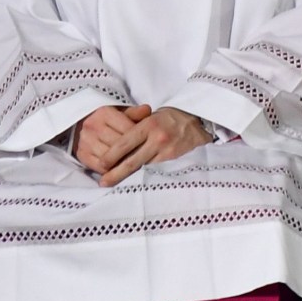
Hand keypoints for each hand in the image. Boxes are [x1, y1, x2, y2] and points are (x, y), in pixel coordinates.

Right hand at [72, 103, 148, 173]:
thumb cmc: (108, 119)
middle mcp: (92, 126)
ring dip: (122, 163)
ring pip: (109, 157)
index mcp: (104, 113)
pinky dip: (111, 170)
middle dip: (133, 152)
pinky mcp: (81, 154)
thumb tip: (147, 110)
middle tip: (146, 158)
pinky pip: (99, 166)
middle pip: (118, 145)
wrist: (82, 124)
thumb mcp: (121, 111)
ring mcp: (85, 141)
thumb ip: (135, 112)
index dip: (141, 138)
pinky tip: (119, 168)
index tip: (149, 144)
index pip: (127, 129)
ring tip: (135, 165)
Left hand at [91, 105, 213, 186]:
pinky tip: (136, 183)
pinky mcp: (175, 161)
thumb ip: (134, 126)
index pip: (124, 143)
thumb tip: (111, 140)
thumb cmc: (171, 118)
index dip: (110, 156)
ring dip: (129, 178)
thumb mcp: (152, 115)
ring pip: (143, 169)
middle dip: (115, 173)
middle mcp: (158, 138)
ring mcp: (167, 152)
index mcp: (149, 125)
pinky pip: (155, 172)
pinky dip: (145, 178)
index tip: (101, 164)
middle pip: (131, 161)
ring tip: (116, 185)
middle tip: (103, 182)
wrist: (200, 122)